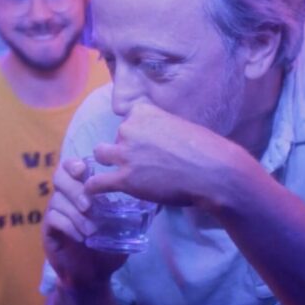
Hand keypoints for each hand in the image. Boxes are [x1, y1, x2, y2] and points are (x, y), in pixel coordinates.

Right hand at [43, 158, 127, 291]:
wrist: (93, 275)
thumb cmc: (107, 248)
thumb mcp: (121, 228)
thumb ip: (129, 213)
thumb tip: (150, 202)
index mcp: (81, 191)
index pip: (70, 167)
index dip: (74, 164)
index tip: (83, 171)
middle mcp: (65, 198)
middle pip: (59, 177)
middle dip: (74, 189)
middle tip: (89, 206)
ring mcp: (54, 213)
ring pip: (57, 200)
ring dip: (76, 214)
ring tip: (91, 230)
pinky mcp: (48, 230)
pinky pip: (54, 219)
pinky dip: (69, 226)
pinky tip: (81, 237)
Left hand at [87, 101, 250, 209]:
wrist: (213, 171)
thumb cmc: (207, 149)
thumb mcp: (180, 125)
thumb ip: (162, 128)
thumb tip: (159, 140)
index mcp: (144, 111)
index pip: (128, 118)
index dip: (136, 132)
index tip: (145, 143)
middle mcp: (129, 129)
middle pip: (116, 137)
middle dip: (125, 147)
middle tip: (142, 162)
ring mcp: (125, 154)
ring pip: (101, 154)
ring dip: (109, 162)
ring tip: (117, 172)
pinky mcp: (124, 179)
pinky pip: (98, 182)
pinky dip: (93, 187)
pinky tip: (91, 192)